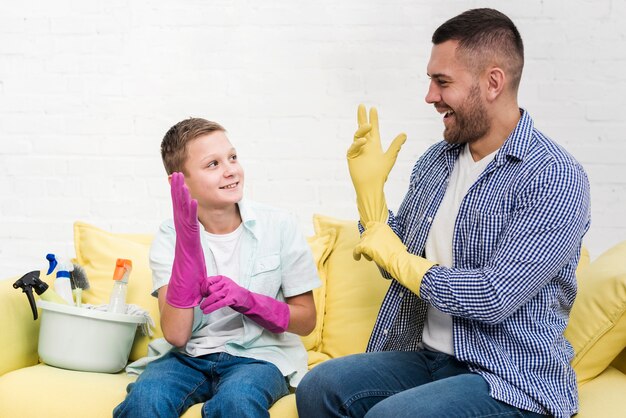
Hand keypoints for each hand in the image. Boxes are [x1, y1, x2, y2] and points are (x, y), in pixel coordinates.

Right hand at [165, 172, 206, 307]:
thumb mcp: (198, 272)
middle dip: (178, 191)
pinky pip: (190, 226)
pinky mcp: (188, 247)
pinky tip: (193, 200)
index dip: (182, 201)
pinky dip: (190, 212)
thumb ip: (200, 265)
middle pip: (180, 211)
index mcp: (187, 241)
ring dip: (182, 196)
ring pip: (183, 215)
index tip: (181, 186)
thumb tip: (206, 269)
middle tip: (176, 174)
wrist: (182, 299)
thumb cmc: (189, 288)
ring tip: (181, 180)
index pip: (185, 217)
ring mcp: (184, 242)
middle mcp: (183, 239)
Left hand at [200, 275, 289, 333]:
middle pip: (210, 289)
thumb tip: (200, 291)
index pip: (208, 281)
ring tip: (202, 309)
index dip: (202, 288)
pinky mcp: (232, 298)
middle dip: (205, 297)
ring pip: (213, 296)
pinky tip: (206, 311)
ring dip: (206, 304)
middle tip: (201, 303)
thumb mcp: (224, 288)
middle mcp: (226, 283)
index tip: (200, 294)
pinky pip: (219, 303)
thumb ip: (214, 288)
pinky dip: (211, 307)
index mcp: (223, 279)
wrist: (248, 301)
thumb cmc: (233, 295)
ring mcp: (230, 290)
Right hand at [347, 104, 406, 224]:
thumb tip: (404, 134)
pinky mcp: (352, 157)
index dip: (373, 119)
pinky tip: (363, 141)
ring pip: (358, 135)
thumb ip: (396, 145)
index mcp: (374, 144)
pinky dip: (358, 143)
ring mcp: (358, 150)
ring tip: (367, 125)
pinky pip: (353, 147)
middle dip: (362, 117)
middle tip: (361, 105)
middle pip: (362, 128)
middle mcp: (365, 145)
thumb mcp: (390, 157)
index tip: (373, 108)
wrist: (372, 185)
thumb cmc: (381, 173)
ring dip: (362, 129)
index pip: (373, 129)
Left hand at [354, 222, 434, 296]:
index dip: (369, 232)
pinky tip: (357, 258)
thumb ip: (384, 237)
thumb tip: (379, 242)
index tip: (369, 238)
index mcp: (382, 226)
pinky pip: (356, 250)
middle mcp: (374, 229)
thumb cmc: (398, 252)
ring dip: (364, 249)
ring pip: (361, 242)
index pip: (370, 225)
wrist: (398, 259)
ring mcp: (369, 237)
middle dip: (367, 242)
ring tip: (371, 257)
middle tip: (371, 250)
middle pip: (364, 235)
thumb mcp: (393, 239)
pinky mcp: (364, 245)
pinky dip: (356, 254)